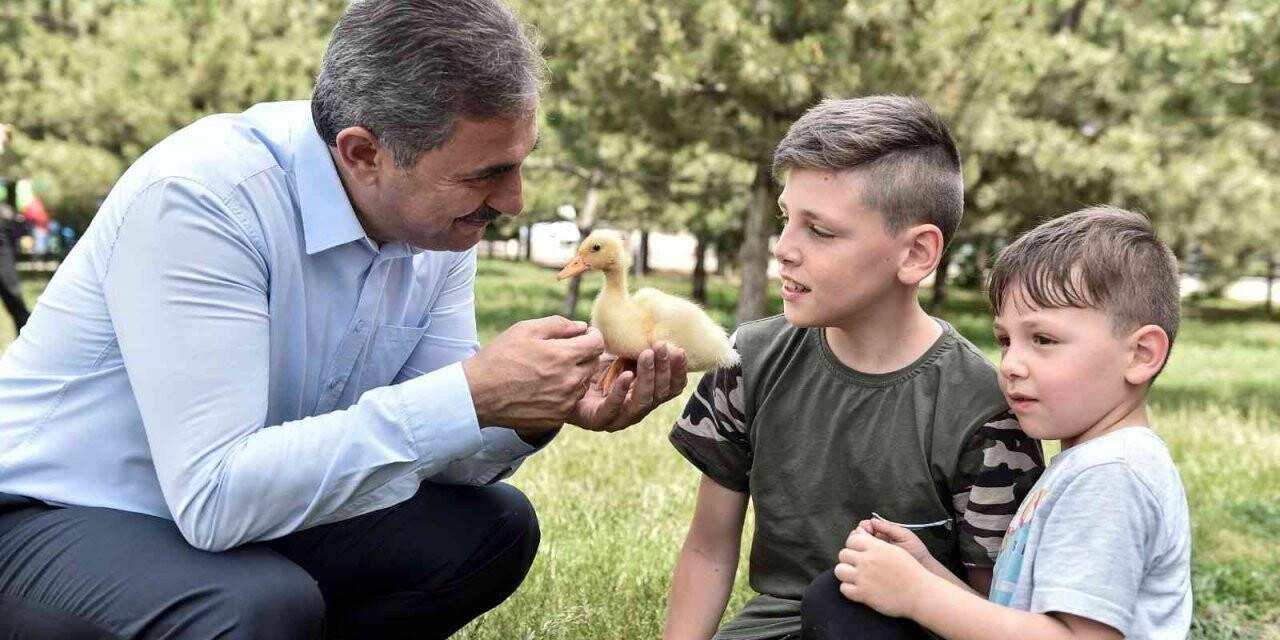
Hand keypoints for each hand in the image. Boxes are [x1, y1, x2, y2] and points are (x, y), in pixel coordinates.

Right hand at [462, 316, 603, 434]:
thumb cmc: (500, 357)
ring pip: (583, 383)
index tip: (583, 335)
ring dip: (575, 374)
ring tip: (550, 370)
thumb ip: (558, 324)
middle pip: (593, 363)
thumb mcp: (525, 329)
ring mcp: (565, 402)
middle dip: (583, 354)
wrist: (478, 394)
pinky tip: (544, 387)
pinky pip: (572, 401)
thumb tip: (581, 327)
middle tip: (562, 352)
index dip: (592, 335)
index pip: (597, 343)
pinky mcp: (557, 417)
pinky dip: (564, 393)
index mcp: (564, 356)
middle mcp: (570, 380)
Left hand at [568, 342, 687, 431]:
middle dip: (663, 369)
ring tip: (646, 355)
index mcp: (648, 395)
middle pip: (660, 394)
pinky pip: (613, 408)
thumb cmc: (595, 366)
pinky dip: (621, 391)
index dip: (679, 371)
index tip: (680, 350)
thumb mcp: (621, 354)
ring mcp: (619, 418)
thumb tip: (658, 326)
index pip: (672, 388)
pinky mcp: (597, 420)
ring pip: (642, 402)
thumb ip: (638, 348)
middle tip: (661, 346)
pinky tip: (626, 374)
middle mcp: (637, 409)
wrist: (562, 379)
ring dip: (647, 377)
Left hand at [834, 529, 932, 618]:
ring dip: (845, 572)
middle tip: (857, 565)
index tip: (857, 551)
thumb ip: (876, 543)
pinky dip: (848, 588)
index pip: (851, 540)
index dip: (853, 545)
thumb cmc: (911, 571)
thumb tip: (861, 536)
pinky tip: (857, 588)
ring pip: (839, 570)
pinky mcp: (863, 594)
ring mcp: (863, 577)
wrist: (920, 593)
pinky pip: (844, 588)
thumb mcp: (895, 549)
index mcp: (875, 547)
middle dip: (849, 559)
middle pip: (843, 554)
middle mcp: (867, 560)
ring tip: (854, 576)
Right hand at [853, 519, 931, 564]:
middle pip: (859, 536)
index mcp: (883, 534)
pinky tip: (866, 557)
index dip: (865, 526)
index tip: (868, 528)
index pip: (867, 527)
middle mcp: (876, 543)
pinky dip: (861, 557)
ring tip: (866, 547)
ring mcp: (874, 555)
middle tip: (865, 536)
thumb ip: (889, 527)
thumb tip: (873, 521)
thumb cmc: (917, 552)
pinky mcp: (873, 565)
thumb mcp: (904, 535)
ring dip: (858, 545)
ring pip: (858, 547)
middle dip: (859, 534)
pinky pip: (862, 559)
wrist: (923, 568)